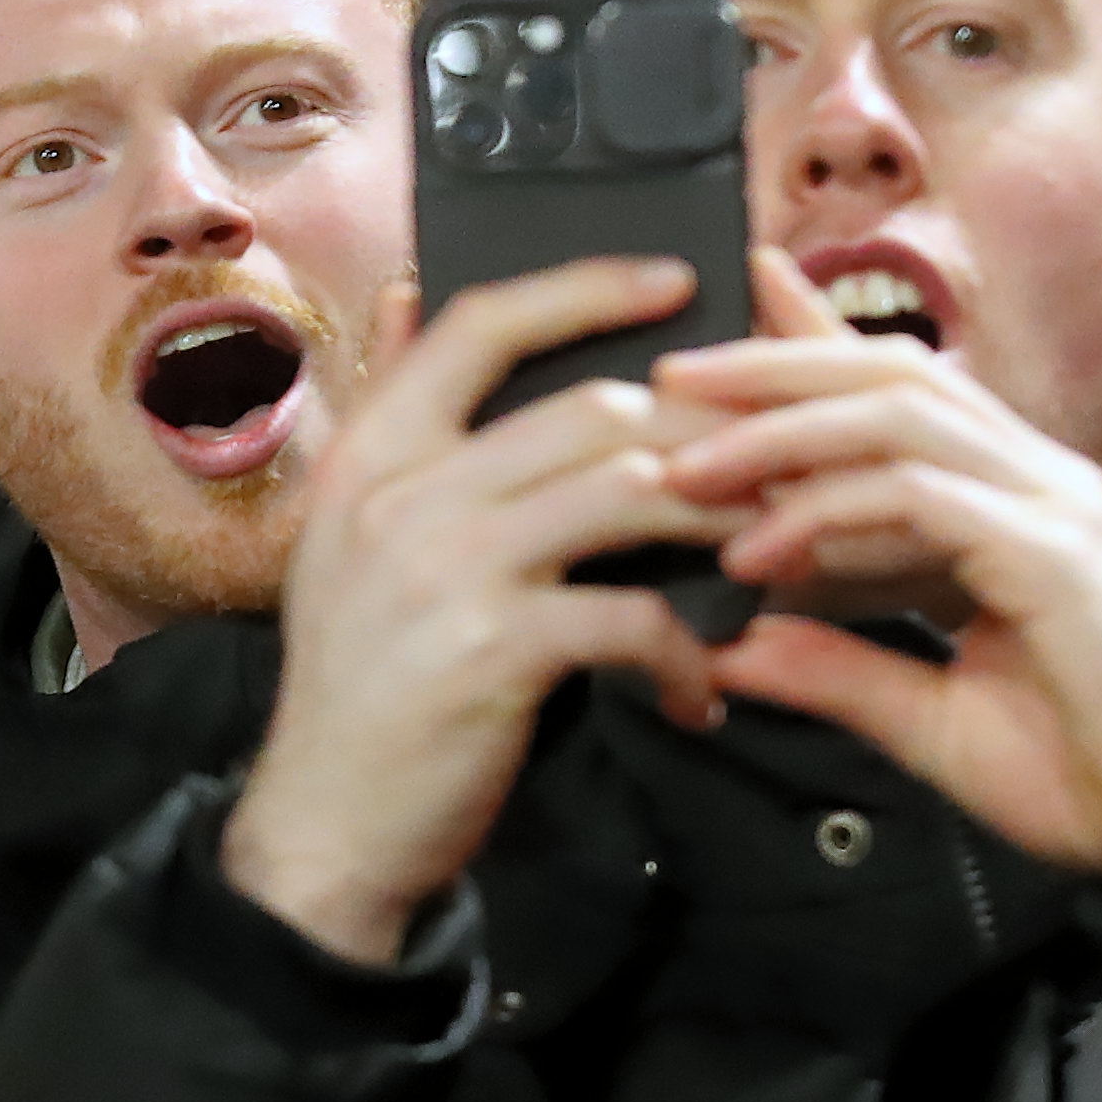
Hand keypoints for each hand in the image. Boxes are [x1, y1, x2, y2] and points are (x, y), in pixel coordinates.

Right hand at [217, 261, 756, 965]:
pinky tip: (700, 691)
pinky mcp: (493, 650)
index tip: (676, 276)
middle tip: (776, 455)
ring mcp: (444, 569)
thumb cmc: (361, 682)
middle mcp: (398, 496)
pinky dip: (686, 654)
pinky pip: (632, 617)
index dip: (584, 286)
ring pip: (628, 492)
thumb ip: (392, 419)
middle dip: (703, 428)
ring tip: (766, 556)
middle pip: (588, 407)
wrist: (325, 825)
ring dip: (719, 523)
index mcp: (369, 456)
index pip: (480, 324)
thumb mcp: (347, 534)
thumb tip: (415, 294)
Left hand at [653, 253, 1101, 899]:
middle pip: (889, 376)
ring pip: (901, 416)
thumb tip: (731, 648)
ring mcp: (1053, 511)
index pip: (896, 395)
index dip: (801, 357)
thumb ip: (838, 672)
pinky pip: (927, 498)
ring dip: (782, 434)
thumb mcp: (929, 719)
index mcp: (1006, 501)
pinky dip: (832, 514)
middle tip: (664, 386)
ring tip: (684, 471)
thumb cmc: (1083, 773)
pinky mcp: (1059, 558)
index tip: (696, 361)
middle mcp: (1034, 482)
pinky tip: (762, 553)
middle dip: (770, 369)